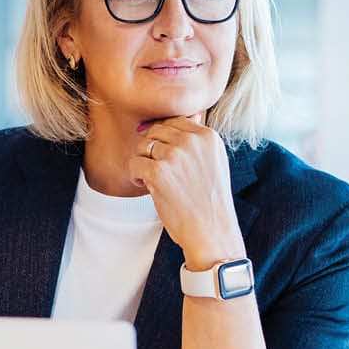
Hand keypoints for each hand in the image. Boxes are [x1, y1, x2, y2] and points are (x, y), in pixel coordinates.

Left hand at [128, 115, 246, 268]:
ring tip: (152, 180)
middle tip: (156, 169)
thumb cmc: (210, 201)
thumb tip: (182, 117)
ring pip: (142, 146)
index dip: (164, 138)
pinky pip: (133, 163)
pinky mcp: (158, 173)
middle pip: (155, 130)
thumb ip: (198, 140)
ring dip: (142, 162)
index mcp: (208, 136)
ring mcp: (175, 156)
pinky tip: (145, 186)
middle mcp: (192, 142)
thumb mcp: (214, 162)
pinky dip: (135, 176)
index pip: (174, 121)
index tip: (164, 155)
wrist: (212, 231)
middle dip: (151, 149)